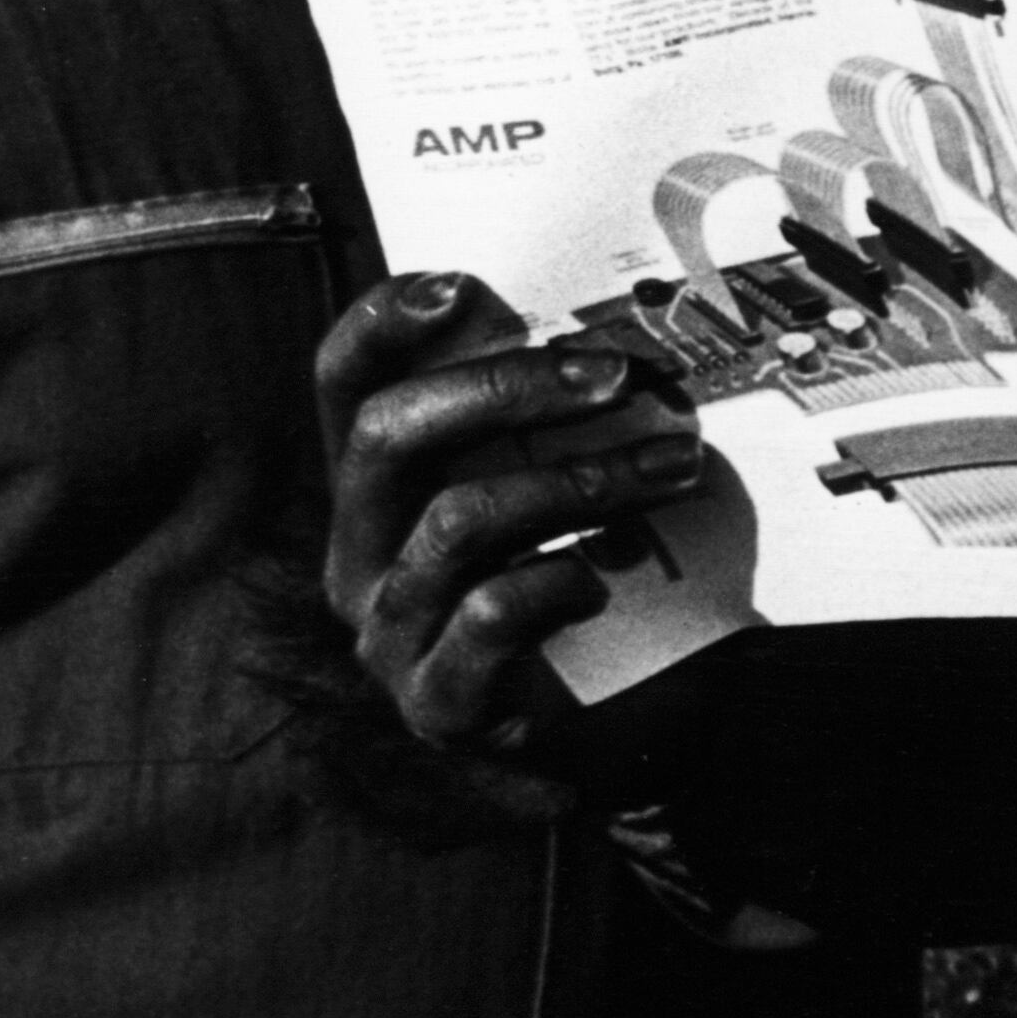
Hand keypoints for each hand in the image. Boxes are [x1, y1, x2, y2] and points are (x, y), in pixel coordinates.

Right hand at [317, 271, 711, 759]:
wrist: (626, 732)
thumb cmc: (585, 589)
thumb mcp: (559, 487)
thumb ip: (550, 420)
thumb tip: (591, 330)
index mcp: (381, 492)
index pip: (342, 387)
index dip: (379, 325)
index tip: (460, 285)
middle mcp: (362, 555)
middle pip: (387, 436)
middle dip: (506, 386)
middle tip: (614, 374)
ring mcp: (391, 633)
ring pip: (458, 520)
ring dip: (581, 479)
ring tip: (674, 467)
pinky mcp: (439, 702)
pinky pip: (490, 614)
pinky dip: (560, 582)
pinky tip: (603, 582)